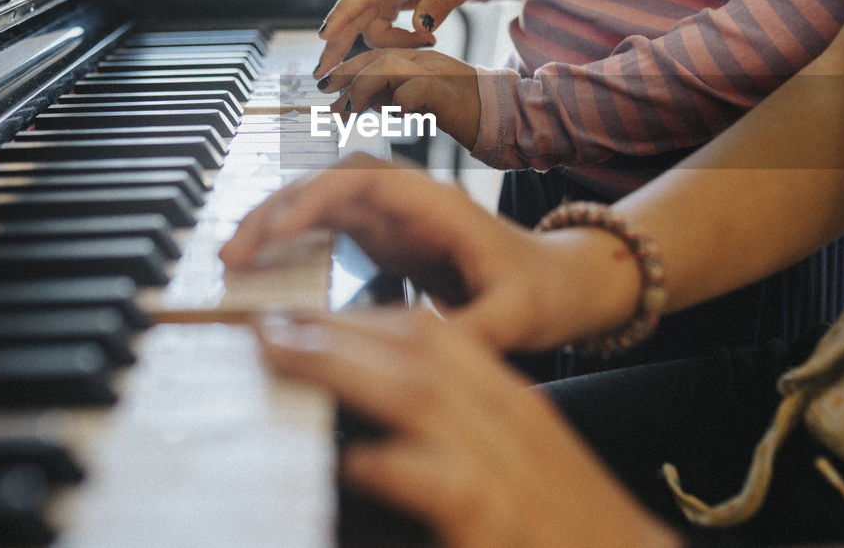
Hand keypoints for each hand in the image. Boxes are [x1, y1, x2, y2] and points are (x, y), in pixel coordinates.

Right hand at [219, 154, 640, 353]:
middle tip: (233, 256)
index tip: (275, 231)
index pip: (364, 182)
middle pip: (328, 184)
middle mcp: (408, 203)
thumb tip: (421, 358)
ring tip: (235, 263)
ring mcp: (393, 219)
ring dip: (276, 224)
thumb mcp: (517, 316)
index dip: (314, 198)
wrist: (560, 283)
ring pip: (320, 204)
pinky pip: (326, 229)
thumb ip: (476, 331)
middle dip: (277, 209)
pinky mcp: (384, 240)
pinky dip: (291, 242)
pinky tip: (265, 271)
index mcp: (438, 206)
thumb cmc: (542, 290)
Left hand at [257, 309, 682, 547]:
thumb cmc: (572, 525)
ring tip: (282, 357)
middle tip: (271, 325)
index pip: (435, 335)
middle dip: (340, 328)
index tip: (309, 318)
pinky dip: (391, 463)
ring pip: (418, 392)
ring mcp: (508, 468)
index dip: (364, 319)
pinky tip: (352, 461)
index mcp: (515, 401)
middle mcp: (513, 419)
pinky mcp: (499, 519)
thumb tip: (386, 428)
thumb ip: (466, 430)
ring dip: (342, 366)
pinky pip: (439, 478)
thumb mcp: (525, 460)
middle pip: (418, 346)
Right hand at [315, 0, 479, 77]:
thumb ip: (438, 3)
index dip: (341, 15)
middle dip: (336, 43)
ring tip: (430, 41)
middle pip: (351, 16)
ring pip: (367, 29)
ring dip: (391, 44)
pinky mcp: (386, 7)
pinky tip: (424, 39)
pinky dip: (397, 42)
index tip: (324, 35)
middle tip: (322, 73)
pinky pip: (381, 31)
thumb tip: (421, 28)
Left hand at [318, 48, 479, 148]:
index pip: (374, 57)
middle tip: (327, 102)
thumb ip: (392, 96)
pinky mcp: (445, 91)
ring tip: (352, 113)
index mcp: (417, 60)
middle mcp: (423, 60)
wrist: (499, 114)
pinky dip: (398, 103)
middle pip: (375, 58)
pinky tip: (394, 116)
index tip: (324, 87)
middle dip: (345, 77)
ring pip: (387, 67)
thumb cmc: (461, 111)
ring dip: (363, 89)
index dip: (346, 69)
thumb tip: (360, 104)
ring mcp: (434, 72)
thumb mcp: (418, 100)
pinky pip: (413, 91)